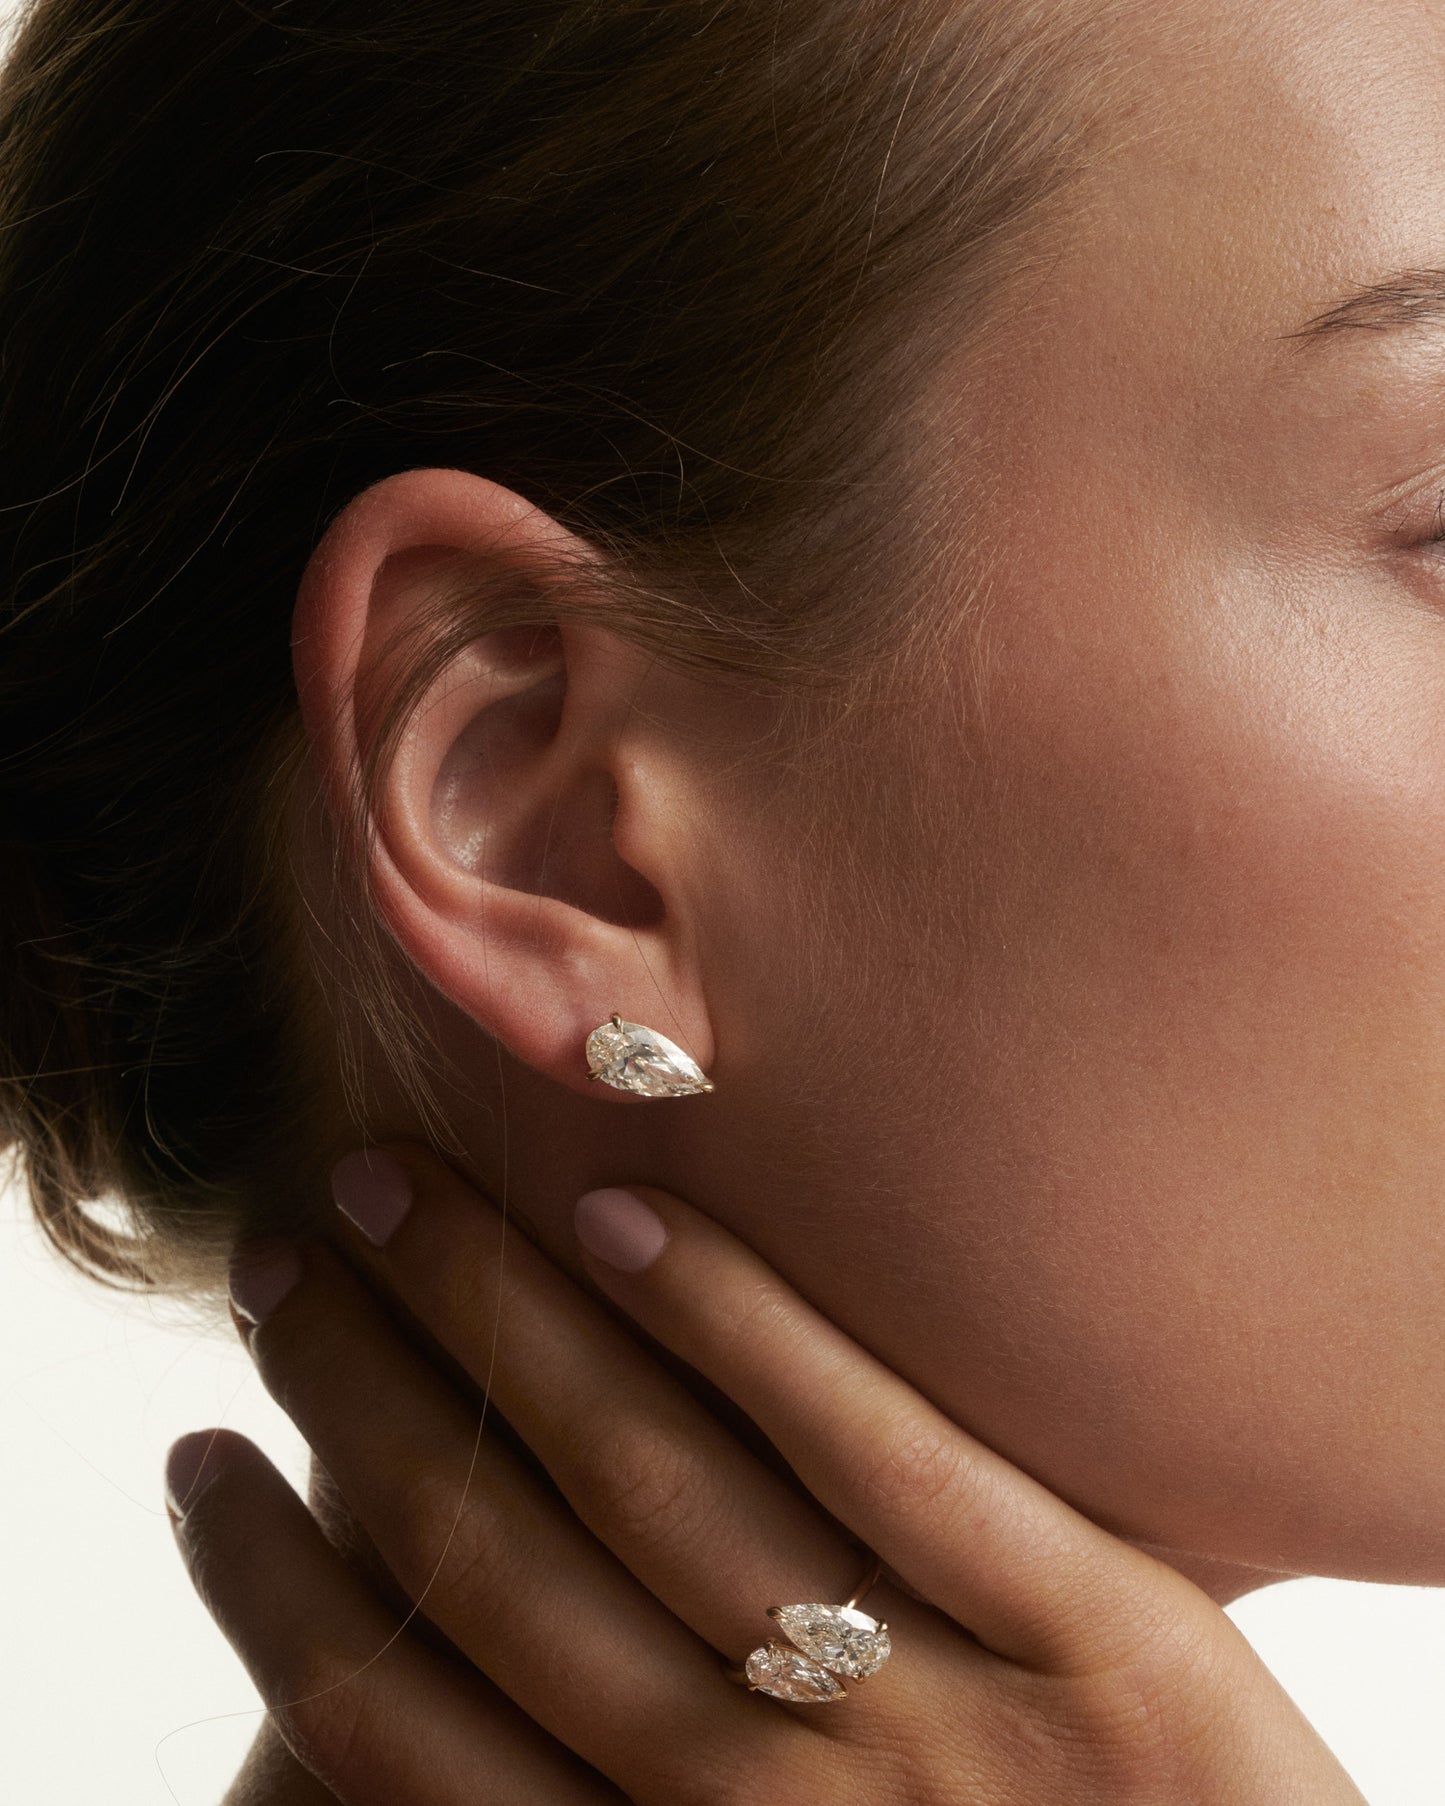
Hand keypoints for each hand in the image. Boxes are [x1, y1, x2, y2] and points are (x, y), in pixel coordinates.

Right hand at [165, 1143, 1366, 1803]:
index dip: (270, 1590)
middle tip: (283, 1256)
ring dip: (499, 1321)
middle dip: (359, 1396)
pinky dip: (734, 1324)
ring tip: (398, 1197)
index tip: (200, 1453)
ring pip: (660, 1489)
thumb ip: (615, 1791)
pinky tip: (620, 1213)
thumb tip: (437, 1641)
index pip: (401, 1735)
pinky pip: (883, 1454)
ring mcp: (940, 1726)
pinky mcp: (1104, 1638)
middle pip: (500, 1569)